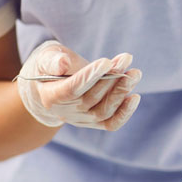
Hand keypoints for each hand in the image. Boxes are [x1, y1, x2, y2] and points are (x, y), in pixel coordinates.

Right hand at [17, 41, 141, 129]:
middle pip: (91, 99)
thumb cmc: (52, 66)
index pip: (72, 89)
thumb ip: (52, 61)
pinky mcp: (96, 122)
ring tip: (134, 73)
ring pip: (104, 111)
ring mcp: (82, 119)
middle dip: (112, 78)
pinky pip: (112, 123)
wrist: (56, 82)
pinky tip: (135, 97)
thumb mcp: (47, 58)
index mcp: (51, 96)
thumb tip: (64, 63)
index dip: (90, 76)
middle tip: (126, 59)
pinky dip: (125, 112)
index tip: (106, 62)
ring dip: (122, 91)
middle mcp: (66, 112)